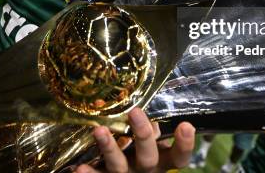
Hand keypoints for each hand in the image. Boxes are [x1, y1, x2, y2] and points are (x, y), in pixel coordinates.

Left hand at [75, 108, 194, 172]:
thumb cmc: (140, 151)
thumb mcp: (151, 141)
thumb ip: (150, 125)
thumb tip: (142, 98)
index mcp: (161, 160)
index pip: (179, 156)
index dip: (184, 144)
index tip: (186, 125)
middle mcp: (145, 170)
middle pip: (148, 157)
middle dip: (142, 134)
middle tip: (135, 112)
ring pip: (119, 166)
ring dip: (109, 148)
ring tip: (99, 131)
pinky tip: (78, 168)